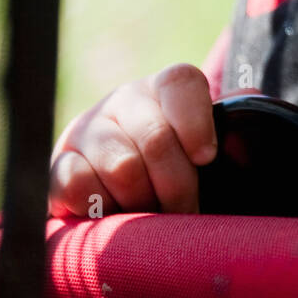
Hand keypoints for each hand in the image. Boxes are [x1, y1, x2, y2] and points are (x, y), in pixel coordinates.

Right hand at [49, 63, 217, 216]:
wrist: (118, 199)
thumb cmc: (174, 175)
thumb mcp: (202, 152)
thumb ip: (221, 137)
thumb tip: (240, 116)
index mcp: (163, 90)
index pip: (180, 82)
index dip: (196, 122)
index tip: (206, 158)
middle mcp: (122, 102)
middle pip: (156, 140)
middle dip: (177, 187)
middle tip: (184, 211)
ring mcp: (86, 131)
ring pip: (122, 168)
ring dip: (143, 204)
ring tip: (150, 215)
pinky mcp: (57, 164)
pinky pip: (80, 186)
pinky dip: (103, 209)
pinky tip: (113, 212)